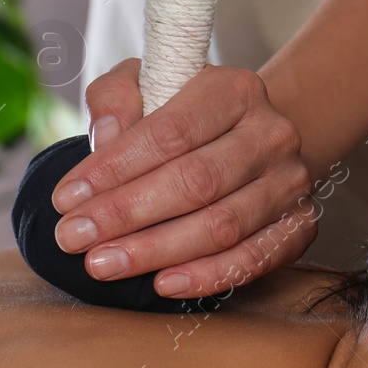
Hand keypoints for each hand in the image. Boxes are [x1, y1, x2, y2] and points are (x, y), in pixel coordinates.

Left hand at [49, 59, 318, 299]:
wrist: (255, 139)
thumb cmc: (189, 116)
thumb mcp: (148, 85)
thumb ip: (116, 98)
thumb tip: (104, 138)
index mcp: (235, 89)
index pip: (169, 132)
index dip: (114, 169)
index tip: (66, 198)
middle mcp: (272, 134)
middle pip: (195, 182)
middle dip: (126, 215)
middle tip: (74, 239)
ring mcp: (290, 183)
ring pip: (222, 226)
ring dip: (155, 251)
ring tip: (103, 264)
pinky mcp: (300, 226)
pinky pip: (254, 259)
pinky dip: (207, 276)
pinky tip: (162, 283)